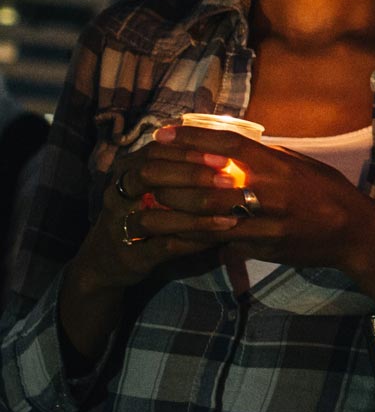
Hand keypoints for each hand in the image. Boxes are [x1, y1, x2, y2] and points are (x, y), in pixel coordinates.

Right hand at [73, 136, 243, 292]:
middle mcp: (117, 195)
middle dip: (191, 175)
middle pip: (148, 174)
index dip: (190, 152)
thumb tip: (227, 153)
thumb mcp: (154, 187)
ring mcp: (119, 226)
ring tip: (231, 214)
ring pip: (153, 216)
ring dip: (196, 215)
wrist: (107, 261)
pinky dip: (193, 240)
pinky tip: (218, 236)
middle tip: (228, 180)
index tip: (225, 157)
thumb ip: (179, 169)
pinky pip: (163, 246)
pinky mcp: (130, 255)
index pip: (156, 151)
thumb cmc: (142, 213)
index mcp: (126, 171)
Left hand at [155, 123, 371, 272]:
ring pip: (208, 216)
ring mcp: (266, 220)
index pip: (229, 144)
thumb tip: (233, 144)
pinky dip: (193, 237)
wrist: (353, 230)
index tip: (163, 134)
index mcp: (278, 164)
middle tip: (141, 175)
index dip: (193, 138)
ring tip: (143, 211)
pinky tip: (170, 235)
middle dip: (170, 179)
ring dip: (172, 214)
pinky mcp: (264, 245)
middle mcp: (270, 189)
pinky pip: (222, 241)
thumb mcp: (301, 164)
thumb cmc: (328, 191)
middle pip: (208, 182)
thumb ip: (268, 156)